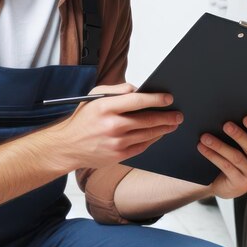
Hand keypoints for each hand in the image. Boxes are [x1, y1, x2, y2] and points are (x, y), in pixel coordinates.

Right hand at [36, 82, 182, 172]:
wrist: (67, 146)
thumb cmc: (83, 120)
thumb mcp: (95, 96)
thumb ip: (118, 90)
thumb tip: (139, 90)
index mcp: (106, 107)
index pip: (138, 100)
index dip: (157, 99)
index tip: (168, 98)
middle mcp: (112, 125)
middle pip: (147, 119)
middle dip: (167, 116)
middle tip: (178, 114)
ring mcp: (116, 143)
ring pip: (148, 134)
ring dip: (164, 128)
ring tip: (173, 123)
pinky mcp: (119, 156)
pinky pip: (142, 146)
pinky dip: (153, 139)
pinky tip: (159, 134)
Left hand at [197, 116, 246, 198]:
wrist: (224, 184)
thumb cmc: (235, 161)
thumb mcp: (242, 147)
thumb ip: (242, 135)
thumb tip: (229, 119)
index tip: (246, 118)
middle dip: (238, 135)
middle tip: (226, 125)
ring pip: (236, 157)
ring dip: (219, 145)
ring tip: (205, 137)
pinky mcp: (241, 184)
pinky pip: (226, 166)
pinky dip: (213, 155)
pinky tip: (203, 148)